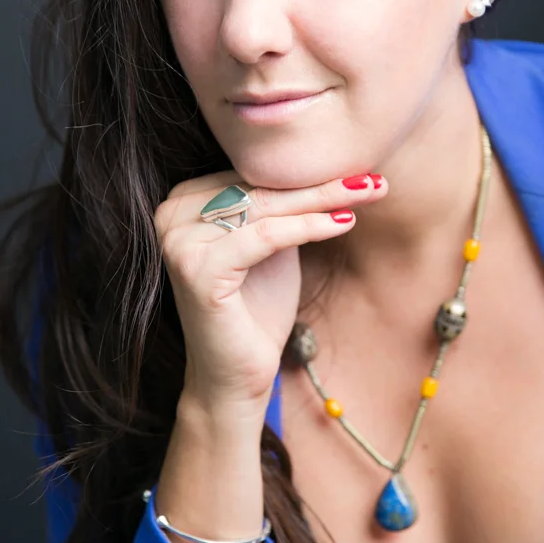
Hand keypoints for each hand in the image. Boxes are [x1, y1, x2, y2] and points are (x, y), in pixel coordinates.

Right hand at [154, 172, 387, 425]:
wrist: (236, 377)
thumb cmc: (257, 310)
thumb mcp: (272, 246)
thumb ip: (280, 207)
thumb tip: (325, 164)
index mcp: (182, 203)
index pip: (253, 175)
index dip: (306, 173)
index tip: (359, 171)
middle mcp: (170, 214)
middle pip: (260, 188)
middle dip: (322, 183)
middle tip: (373, 178)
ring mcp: (178, 241)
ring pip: (265, 207)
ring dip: (323, 199)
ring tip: (369, 192)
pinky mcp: (195, 268)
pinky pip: (264, 236)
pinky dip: (308, 227)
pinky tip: (344, 222)